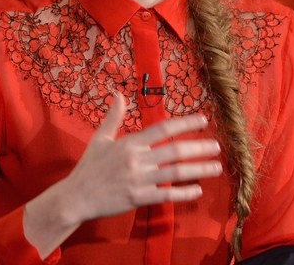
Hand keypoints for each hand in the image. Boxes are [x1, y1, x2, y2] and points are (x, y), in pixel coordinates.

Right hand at [63, 93, 222, 223]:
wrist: (76, 197)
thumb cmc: (89, 167)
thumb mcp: (100, 139)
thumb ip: (114, 117)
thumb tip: (118, 94)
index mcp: (130, 143)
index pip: (163, 128)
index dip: (185, 123)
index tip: (203, 120)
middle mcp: (137, 159)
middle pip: (175, 151)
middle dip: (199, 148)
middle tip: (217, 146)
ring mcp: (138, 180)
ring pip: (175, 173)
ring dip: (199, 170)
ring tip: (216, 167)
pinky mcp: (138, 198)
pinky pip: (166, 195)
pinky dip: (183, 193)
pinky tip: (197, 190)